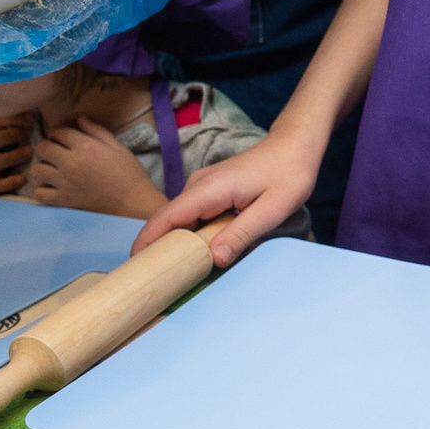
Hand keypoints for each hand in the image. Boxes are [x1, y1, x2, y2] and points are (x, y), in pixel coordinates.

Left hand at [29, 119, 168, 218]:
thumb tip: (80, 118)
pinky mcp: (63, 200)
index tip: (64, 138)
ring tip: (53, 171)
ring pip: (37, 169)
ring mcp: (64, 182)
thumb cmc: (130, 173)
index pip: (58, 131)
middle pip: (42, 147)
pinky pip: (39, 194)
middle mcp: (70, 162)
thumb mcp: (118, 147)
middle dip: (48, 147)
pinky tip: (53, 189)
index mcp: (85, 146)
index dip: (59, 132)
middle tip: (57, 153)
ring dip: (43, 168)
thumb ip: (97, 131)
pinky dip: (43, 191)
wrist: (134, 203)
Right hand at [131, 125, 320, 264]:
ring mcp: (202, 188)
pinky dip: (192, 236)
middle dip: (157, 250)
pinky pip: (193, 217)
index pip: (165, 218)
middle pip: (167, 222)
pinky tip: (200, 255)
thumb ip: (242, 234)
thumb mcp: (272, 209)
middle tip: (156, 282)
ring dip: (176, 245)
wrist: (295, 147)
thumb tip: (214, 258)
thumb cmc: (289, 175)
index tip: (134, 268)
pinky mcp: (210, 192)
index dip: (146, 243)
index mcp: (208, 189)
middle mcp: (198, 186)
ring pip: (180, 221)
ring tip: (174, 275)